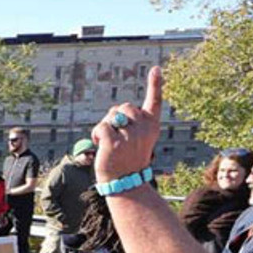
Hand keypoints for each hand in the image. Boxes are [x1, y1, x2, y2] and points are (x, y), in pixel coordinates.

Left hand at [91, 67, 162, 182]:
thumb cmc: (127, 160)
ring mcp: (130, 135)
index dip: (155, 84)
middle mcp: (143, 128)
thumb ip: (132, 124)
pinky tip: (101, 146)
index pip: (154, 101)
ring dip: (106, 127)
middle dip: (116, 118)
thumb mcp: (137, 140)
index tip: (156, 69)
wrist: (124, 183)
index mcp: (152, 126)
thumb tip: (119, 111)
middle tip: (117, 137)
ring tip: (110, 144)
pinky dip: (97, 135)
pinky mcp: (114, 142)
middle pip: (124, 107)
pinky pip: (101, 127)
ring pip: (111, 116)